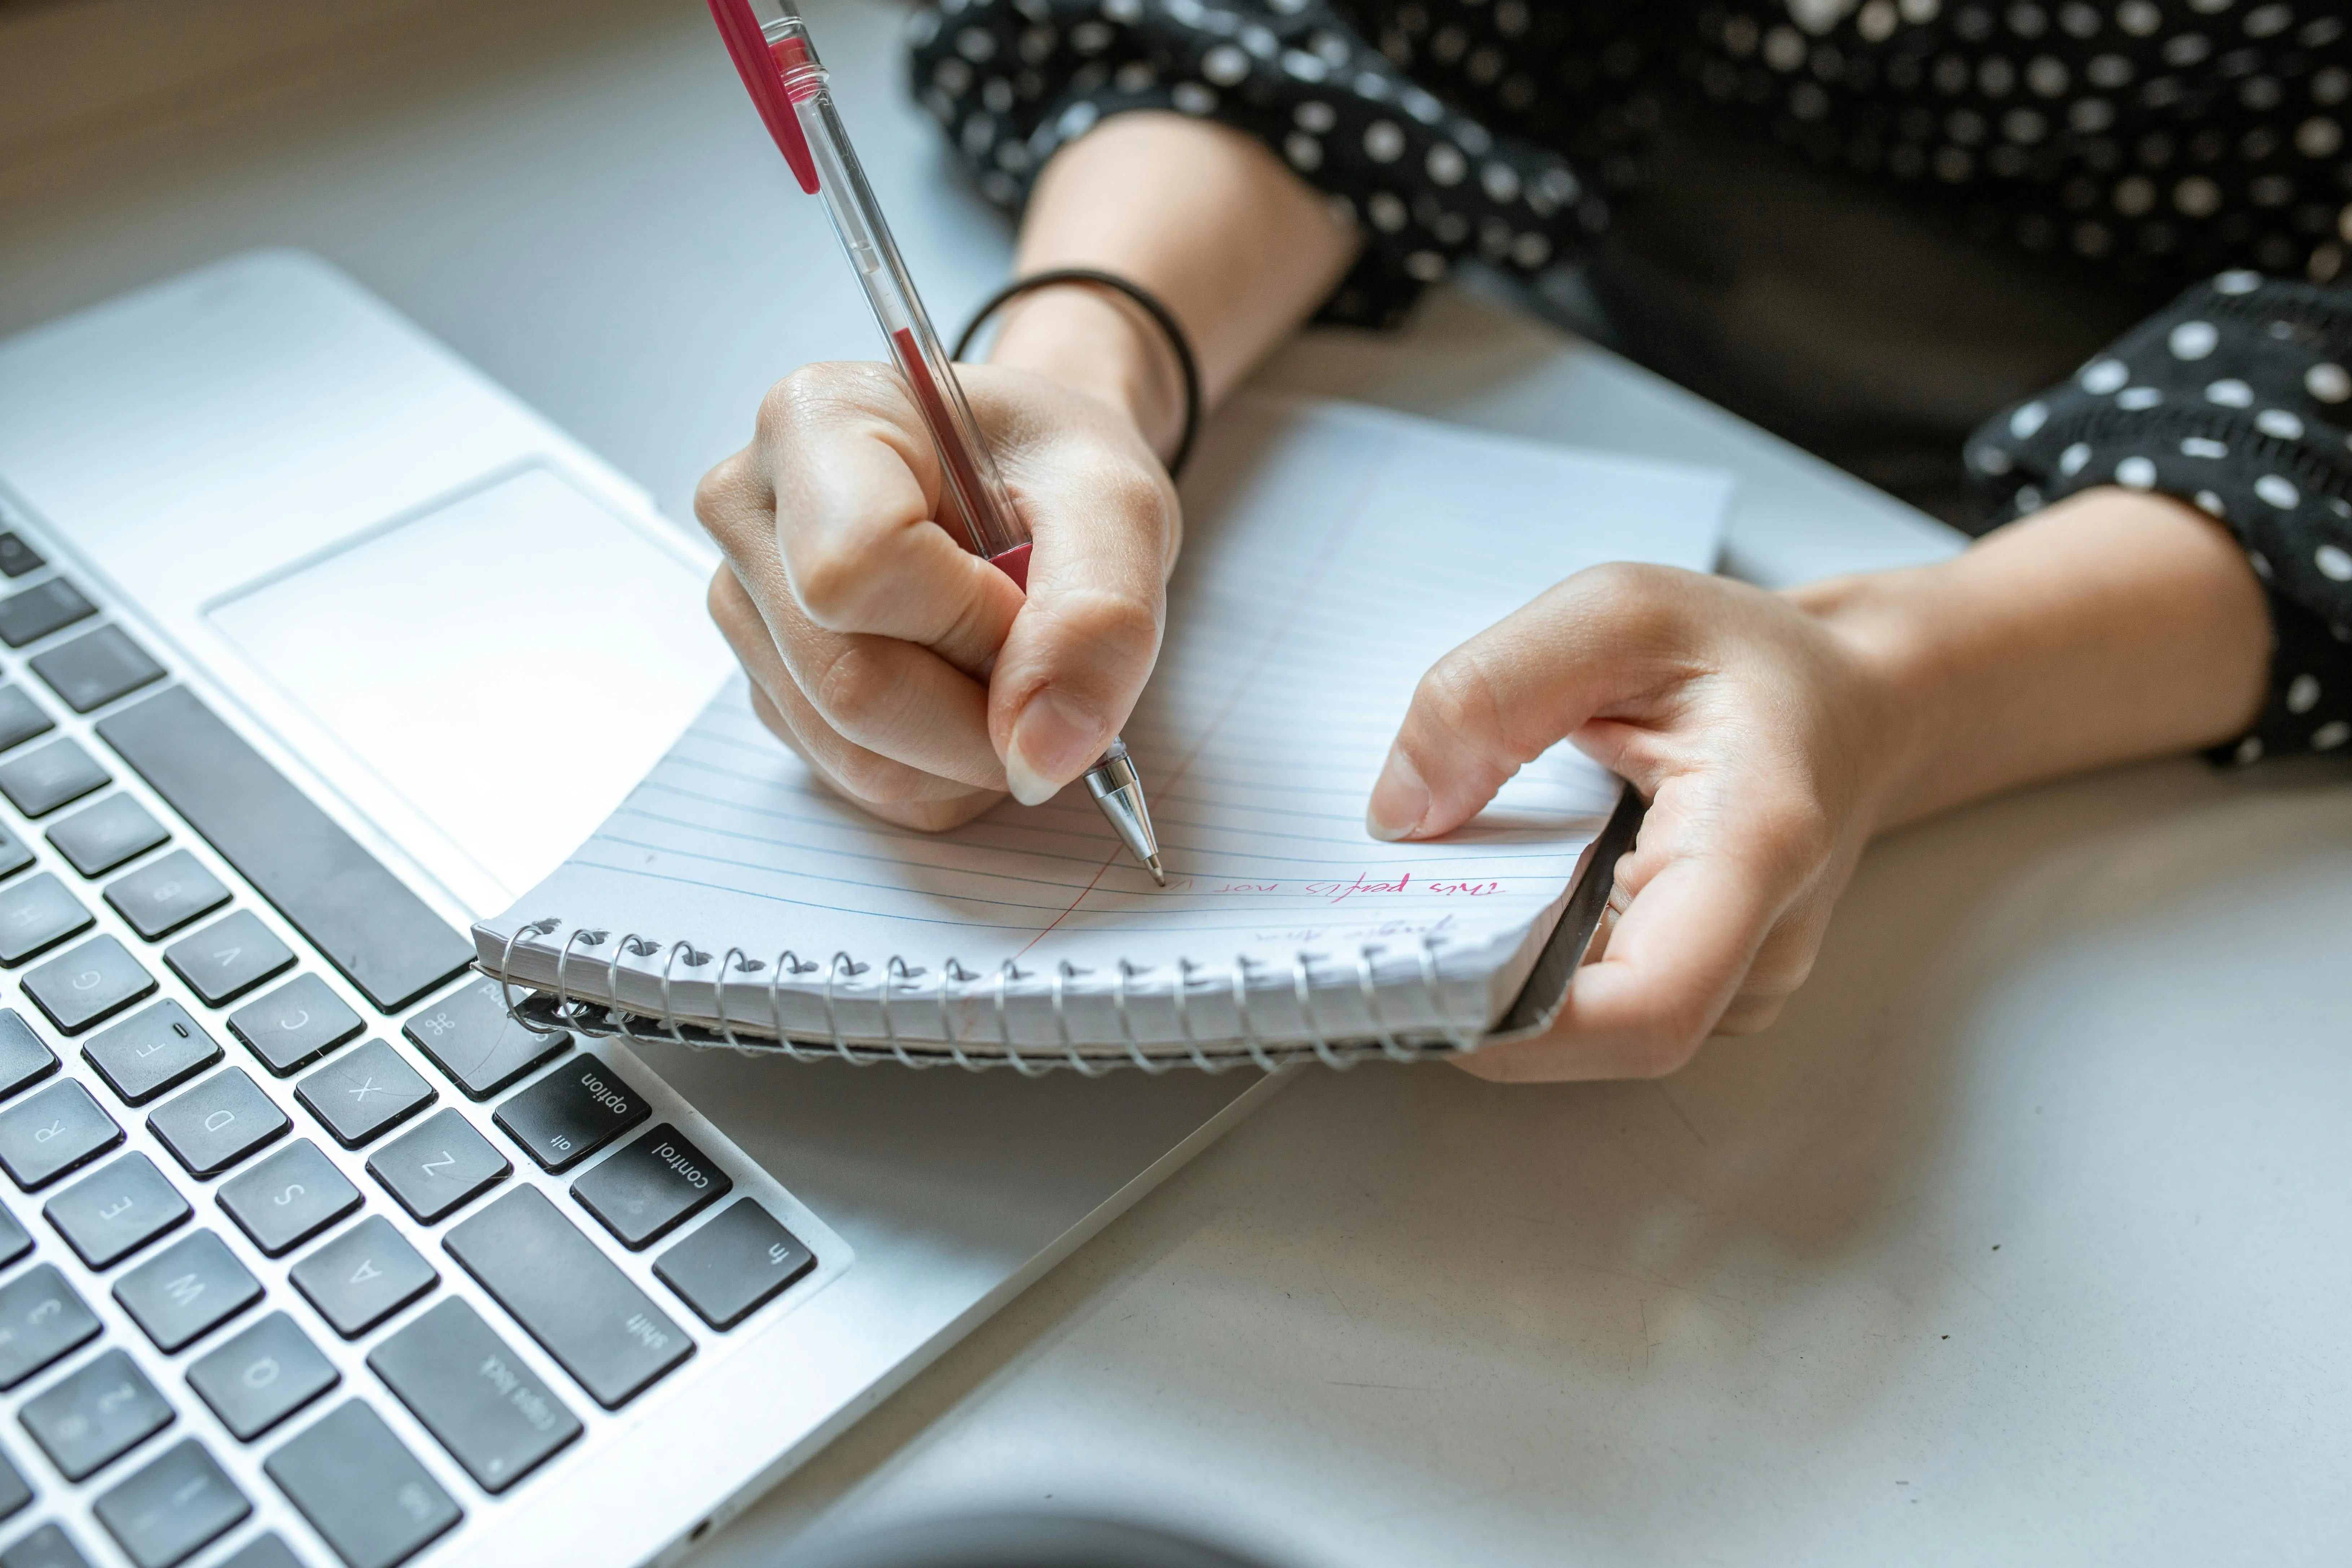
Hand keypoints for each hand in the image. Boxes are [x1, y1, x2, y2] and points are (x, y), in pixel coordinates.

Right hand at [693, 359, 1176, 829]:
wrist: (1033, 484)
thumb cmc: (1059, 470)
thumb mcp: (1118, 504)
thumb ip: (1099, 618)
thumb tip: (1040, 757)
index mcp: (816, 421)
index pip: (855, 572)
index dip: (971, 624)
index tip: (1031, 598)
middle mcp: (750, 512)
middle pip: (852, 685)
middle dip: (983, 711)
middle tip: (1042, 653)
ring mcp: (748, 609)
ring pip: (859, 755)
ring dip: (971, 747)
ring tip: (1008, 662)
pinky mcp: (771, 688)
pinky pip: (868, 783)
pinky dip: (948, 768)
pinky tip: (971, 693)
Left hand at [1368, 487, 2271, 1083]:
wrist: (1850, 700)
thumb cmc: (1743, 656)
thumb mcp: (1618, 610)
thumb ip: (1495, 691)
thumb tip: (1399, 810)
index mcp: (1756, 844)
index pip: (1647, 1008)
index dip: (1522, 1031)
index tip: (1423, 982)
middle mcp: (1763, 940)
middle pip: (1602, 1032)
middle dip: (1484, 1000)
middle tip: (1390, 931)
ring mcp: (1738, 979)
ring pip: (1594, 1029)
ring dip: (1502, 982)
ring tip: (1442, 898)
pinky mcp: (1707, 988)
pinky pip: (1602, 1006)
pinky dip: (1532, 969)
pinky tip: (1499, 902)